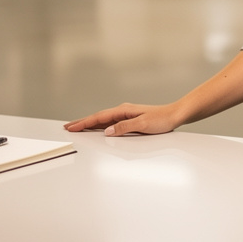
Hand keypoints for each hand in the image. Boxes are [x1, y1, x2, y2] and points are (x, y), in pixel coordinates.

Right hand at [64, 103, 182, 136]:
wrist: (175, 115)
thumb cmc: (162, 119)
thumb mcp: (143, 125)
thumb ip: (124, 127)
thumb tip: (107, 131)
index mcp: (123, 110)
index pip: (99, 118)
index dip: (84, 123)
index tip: (71, 127)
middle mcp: (122, 111)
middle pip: (97, 118)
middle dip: (82, 122)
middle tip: (67, 127)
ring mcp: (126, 115)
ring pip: (103, 120)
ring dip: (89, 124)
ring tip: (76, 128)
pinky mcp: (130, 120)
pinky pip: (110, 123)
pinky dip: (100, 126)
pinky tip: (97, 130)